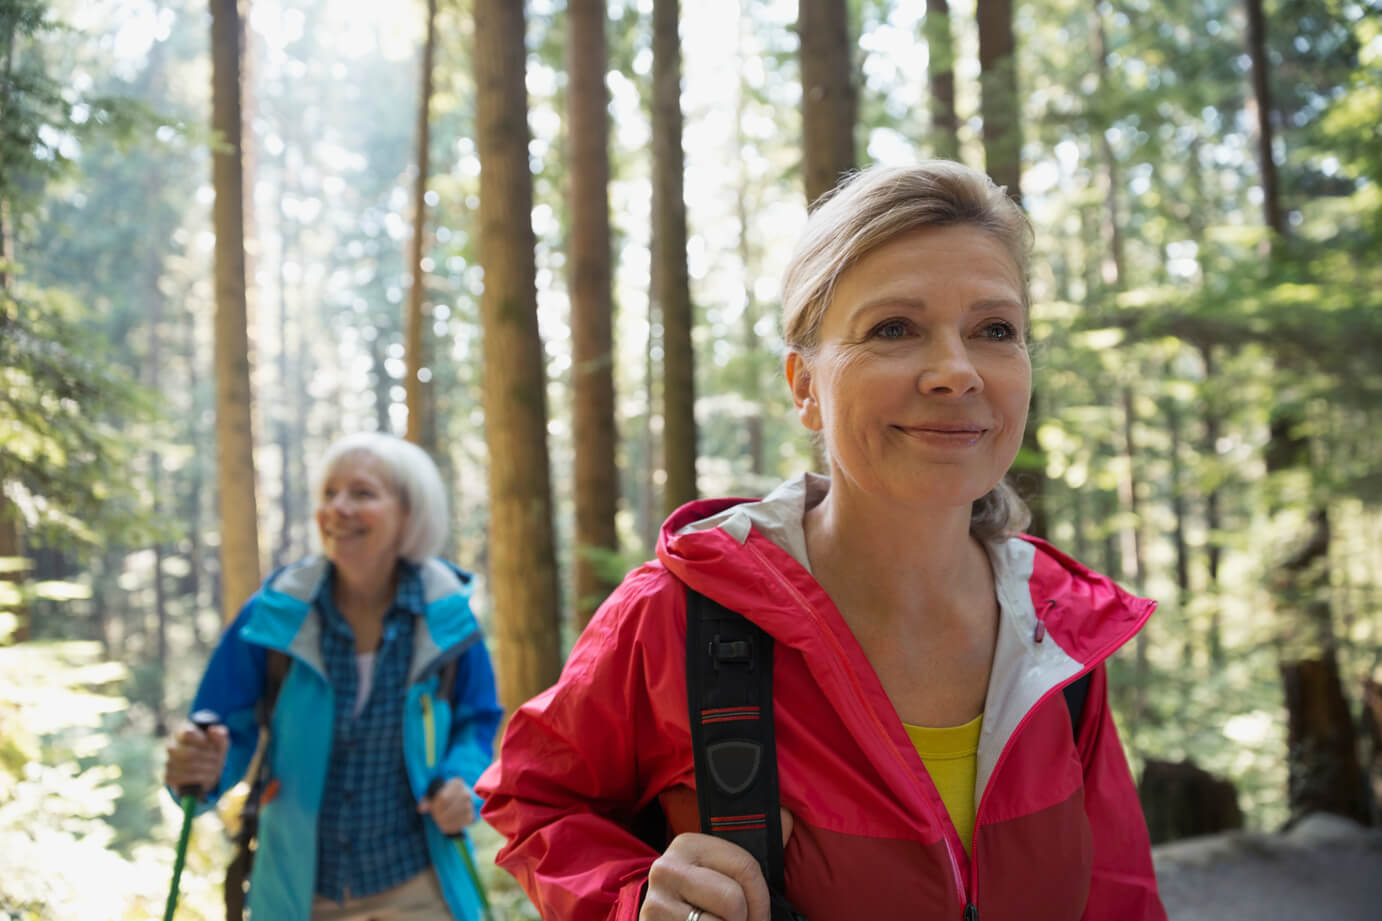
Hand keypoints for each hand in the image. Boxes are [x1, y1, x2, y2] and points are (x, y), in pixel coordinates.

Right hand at [164, 721, 229, 793]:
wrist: (206, 773)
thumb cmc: (211, 753)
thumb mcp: (220, 743)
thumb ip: (220, 735)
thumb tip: (212, 730)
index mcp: (182, 732)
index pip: (187, 733)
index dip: (202, 741)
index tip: (213, 747)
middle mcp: (171, 746)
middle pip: (189, 752)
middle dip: (207, 757)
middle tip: (217, 760)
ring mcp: (168, 761)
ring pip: (186, 766)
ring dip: (205, 768)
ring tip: (215, 769)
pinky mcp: (167, 776)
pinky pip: (180, 778)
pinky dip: (197, 778)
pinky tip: (206, 777)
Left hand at [418, 777, 474, 834]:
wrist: (459, 801)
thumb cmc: (444, 795)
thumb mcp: (434, 794)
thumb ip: (426, 800)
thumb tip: (420, 809)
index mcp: (457, 783)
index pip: (443, 798)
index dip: (434, 806)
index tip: (432, 807)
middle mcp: (466, 793)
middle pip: (448, 809)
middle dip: (438, 814)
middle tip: (435, 815)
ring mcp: (470, 805)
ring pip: (452, 818)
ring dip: (443, 821)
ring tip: (439, 819)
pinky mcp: (471, 817)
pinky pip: (458, 825)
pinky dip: (449, 827)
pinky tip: (444, 824)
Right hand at [640, 808, 793, 920]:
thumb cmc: (698, 899)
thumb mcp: (718, 871)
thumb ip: (748, 855)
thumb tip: (787, 818)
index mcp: (687, 844)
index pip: (745, 867)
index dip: (761, 899)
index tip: (759, 915)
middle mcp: (666, 869)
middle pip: (734, 900)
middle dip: (744, 920)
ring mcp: (657, 902)